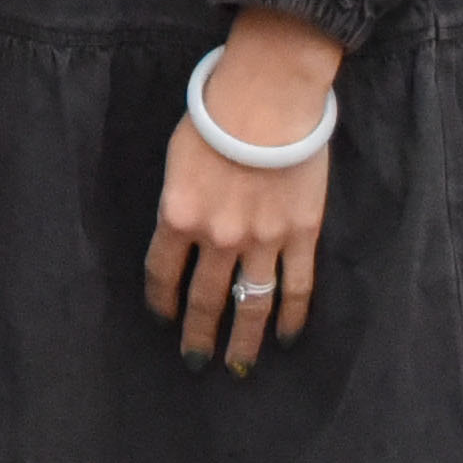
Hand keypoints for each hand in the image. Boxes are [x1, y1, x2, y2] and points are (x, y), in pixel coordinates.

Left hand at [147, 8, 340, 375]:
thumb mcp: (178, 157)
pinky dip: (292, 318)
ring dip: (242, 341)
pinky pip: (297, 288)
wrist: (268, 96)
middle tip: (194, 360)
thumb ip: (179, 198)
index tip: (162, 319)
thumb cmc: (216, 113)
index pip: (162, 274)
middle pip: (205, 300)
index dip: (161, 301)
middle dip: (198, 335)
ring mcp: (262, 241)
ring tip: (237, 367)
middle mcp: (217, 238)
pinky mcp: (300, 234)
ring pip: (251, 306)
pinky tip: (287, 338)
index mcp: (177, 216)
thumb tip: (183, 227)